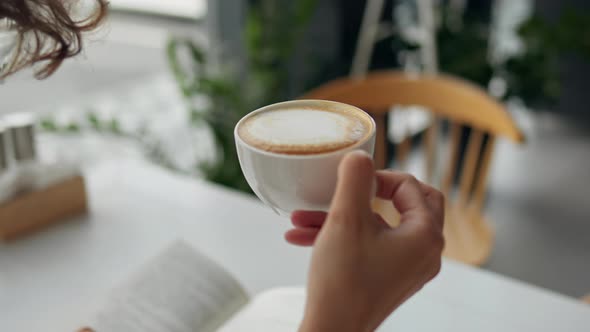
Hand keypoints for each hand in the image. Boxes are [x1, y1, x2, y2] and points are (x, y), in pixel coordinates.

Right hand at [294, 151, 444, 331]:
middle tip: (351, 187)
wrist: (331, 331)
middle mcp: (424, 253)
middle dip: (369, 193)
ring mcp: (407, 267)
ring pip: (379, 226)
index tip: (350, 181)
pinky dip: (343, 236)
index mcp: (425, 236)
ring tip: (303, 217)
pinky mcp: (388, 277)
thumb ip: (355, 179)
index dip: (377, 177)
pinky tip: (303, 236)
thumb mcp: (346, 219)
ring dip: (341, 216)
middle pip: (408, 203)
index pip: (411, 186)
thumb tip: (360, 156)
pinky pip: (370, 245)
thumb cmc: (342, 281)